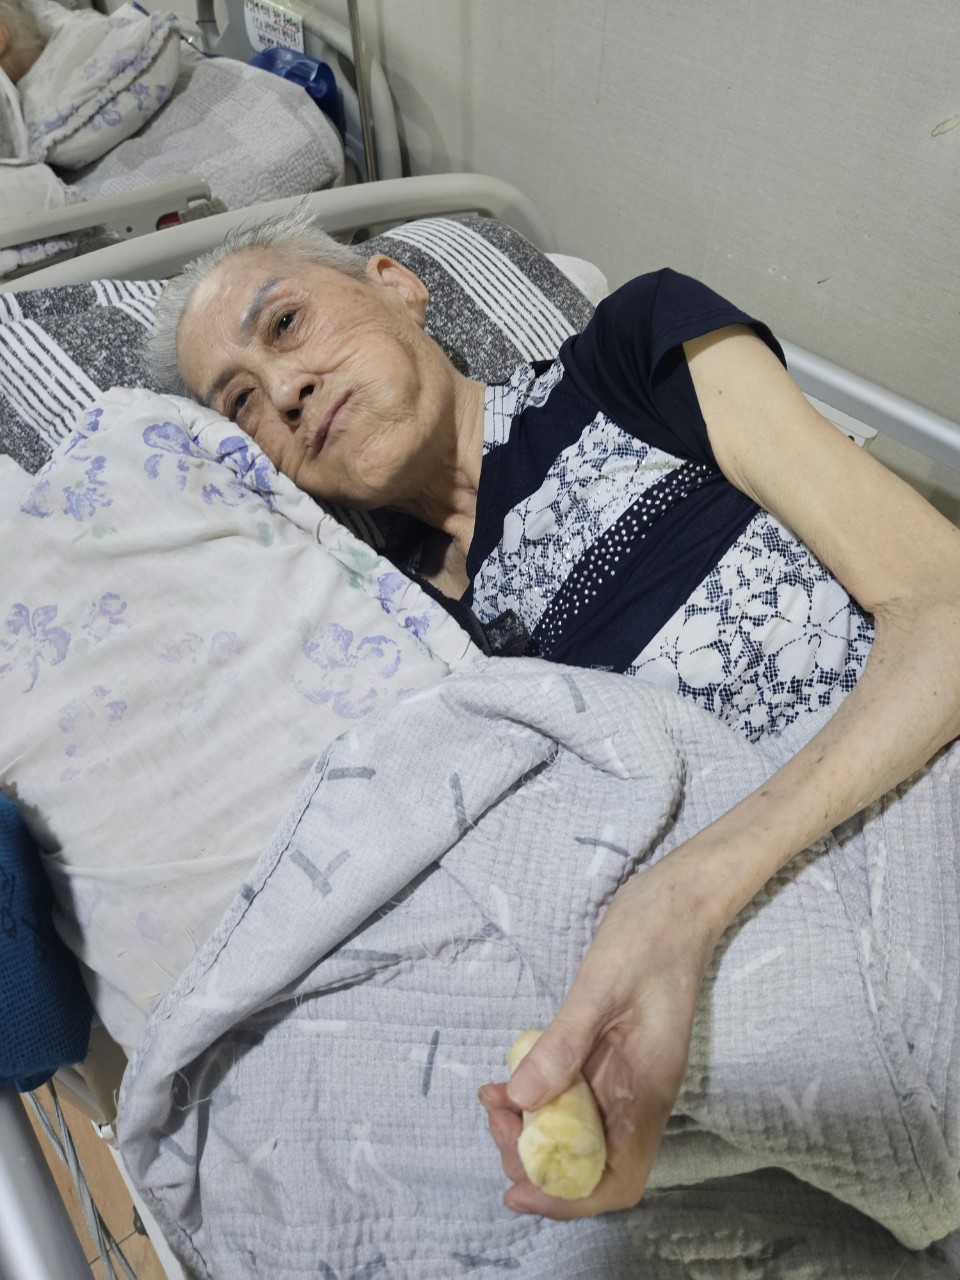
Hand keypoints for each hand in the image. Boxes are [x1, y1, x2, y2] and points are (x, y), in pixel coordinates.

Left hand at [478, 852, 725, 1218]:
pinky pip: (572, 1097)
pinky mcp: (611, 1059)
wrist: (680, 899)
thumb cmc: (650, 936)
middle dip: (533, 1157)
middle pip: (588, 1165)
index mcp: (649, 1090)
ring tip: (492, 1096)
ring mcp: (626, 1078)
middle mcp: (640, 1096)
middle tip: (493, 1113)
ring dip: (530, 1130)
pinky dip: (537, 1097)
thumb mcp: (601, 986)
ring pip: (576, 1134)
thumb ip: (564, 1044)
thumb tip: (521, 1099)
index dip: (566, 1198)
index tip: (517, 1187)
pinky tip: (509, 1078)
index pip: (616, 1181)